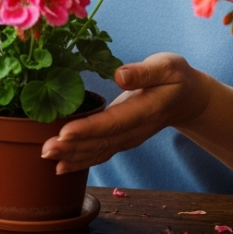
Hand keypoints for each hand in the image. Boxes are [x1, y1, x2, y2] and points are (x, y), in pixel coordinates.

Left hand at [41, 53, 212, 174]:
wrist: (187, 100)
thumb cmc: (175, 78)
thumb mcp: (166, 68)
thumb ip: (144, 72)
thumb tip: (120, 75)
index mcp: (145, 111)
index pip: (113, 123)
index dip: (88, 129)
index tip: (65, 133)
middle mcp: (134, 131)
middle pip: (101, 142)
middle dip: (72, 148)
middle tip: (45, 149)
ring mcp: (128, 139)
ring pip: (97, 152)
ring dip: (72, 156)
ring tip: (47, 156)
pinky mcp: (121, 140)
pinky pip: (99, 154)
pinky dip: (80, 161)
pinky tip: (61, 166)